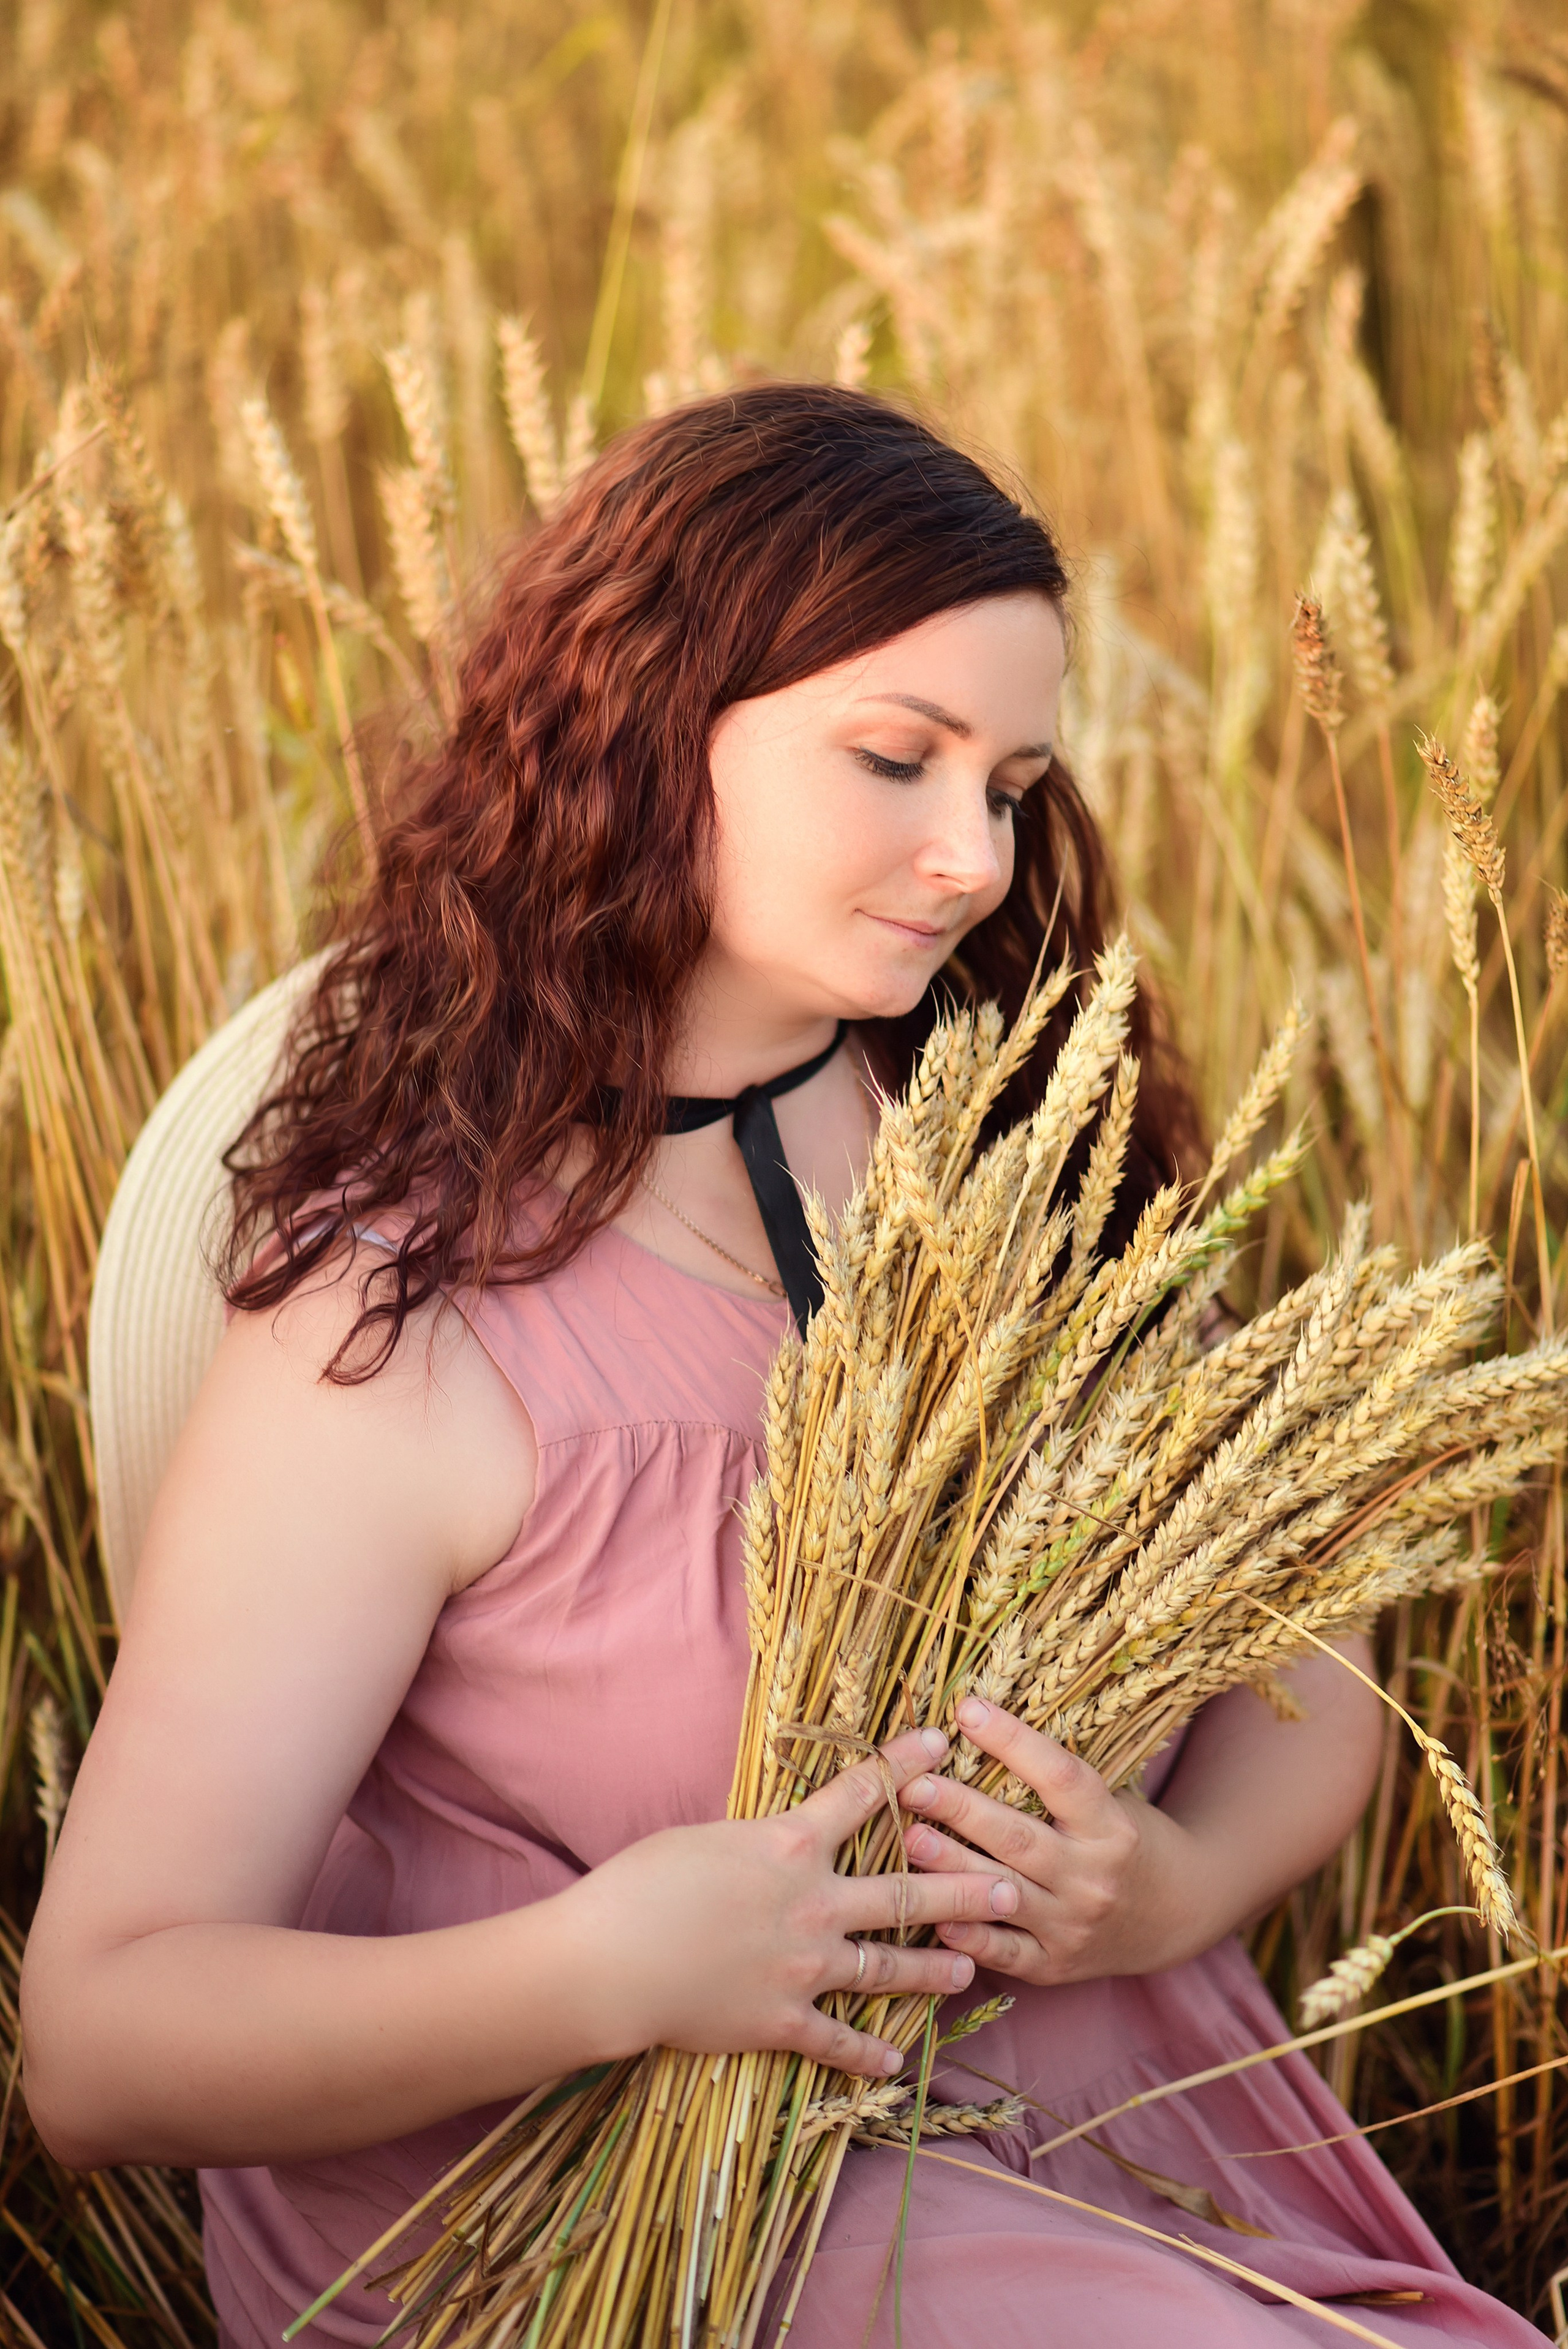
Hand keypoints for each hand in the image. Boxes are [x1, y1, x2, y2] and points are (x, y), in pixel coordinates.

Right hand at [564, 1728, 1020, 2077]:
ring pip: (887, 1966)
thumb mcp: (704, 1838)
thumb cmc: (642, 1884)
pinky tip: (895, 2063)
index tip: (942, 1743)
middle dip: (961, 1888)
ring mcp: (806, 1966)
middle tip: (1009, 1887)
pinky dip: (868, 2052)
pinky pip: (839, 2040)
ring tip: (971, 1968)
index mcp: (791, 1842)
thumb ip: (754, 1842)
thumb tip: (772, 1843)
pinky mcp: (785, 2020)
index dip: (906, 1765)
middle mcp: (814, 1901)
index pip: (862, 1793)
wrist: (612, 1961)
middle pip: (904, 1891)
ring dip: (933, 1968)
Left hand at [899, 1697, 1199, 1984]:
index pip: (1060, 1776)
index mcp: (1110, 1826)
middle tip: (911, 1783)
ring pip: (1002, 1893)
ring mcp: (1072, 1926)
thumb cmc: (1125, 1840)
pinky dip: (968, 1934)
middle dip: (960, 1809)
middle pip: (1018, 1838)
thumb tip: (977, 1731)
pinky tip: (934, 1915)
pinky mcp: (1053, 1965)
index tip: (966, 1710)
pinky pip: (1004, 1951)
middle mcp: (1092, 1878)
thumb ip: (1054, 1782)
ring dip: (951, 1866)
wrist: (1175, 1914)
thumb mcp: (1109, 1802)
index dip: (1012, 1741)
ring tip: (907, 1839)